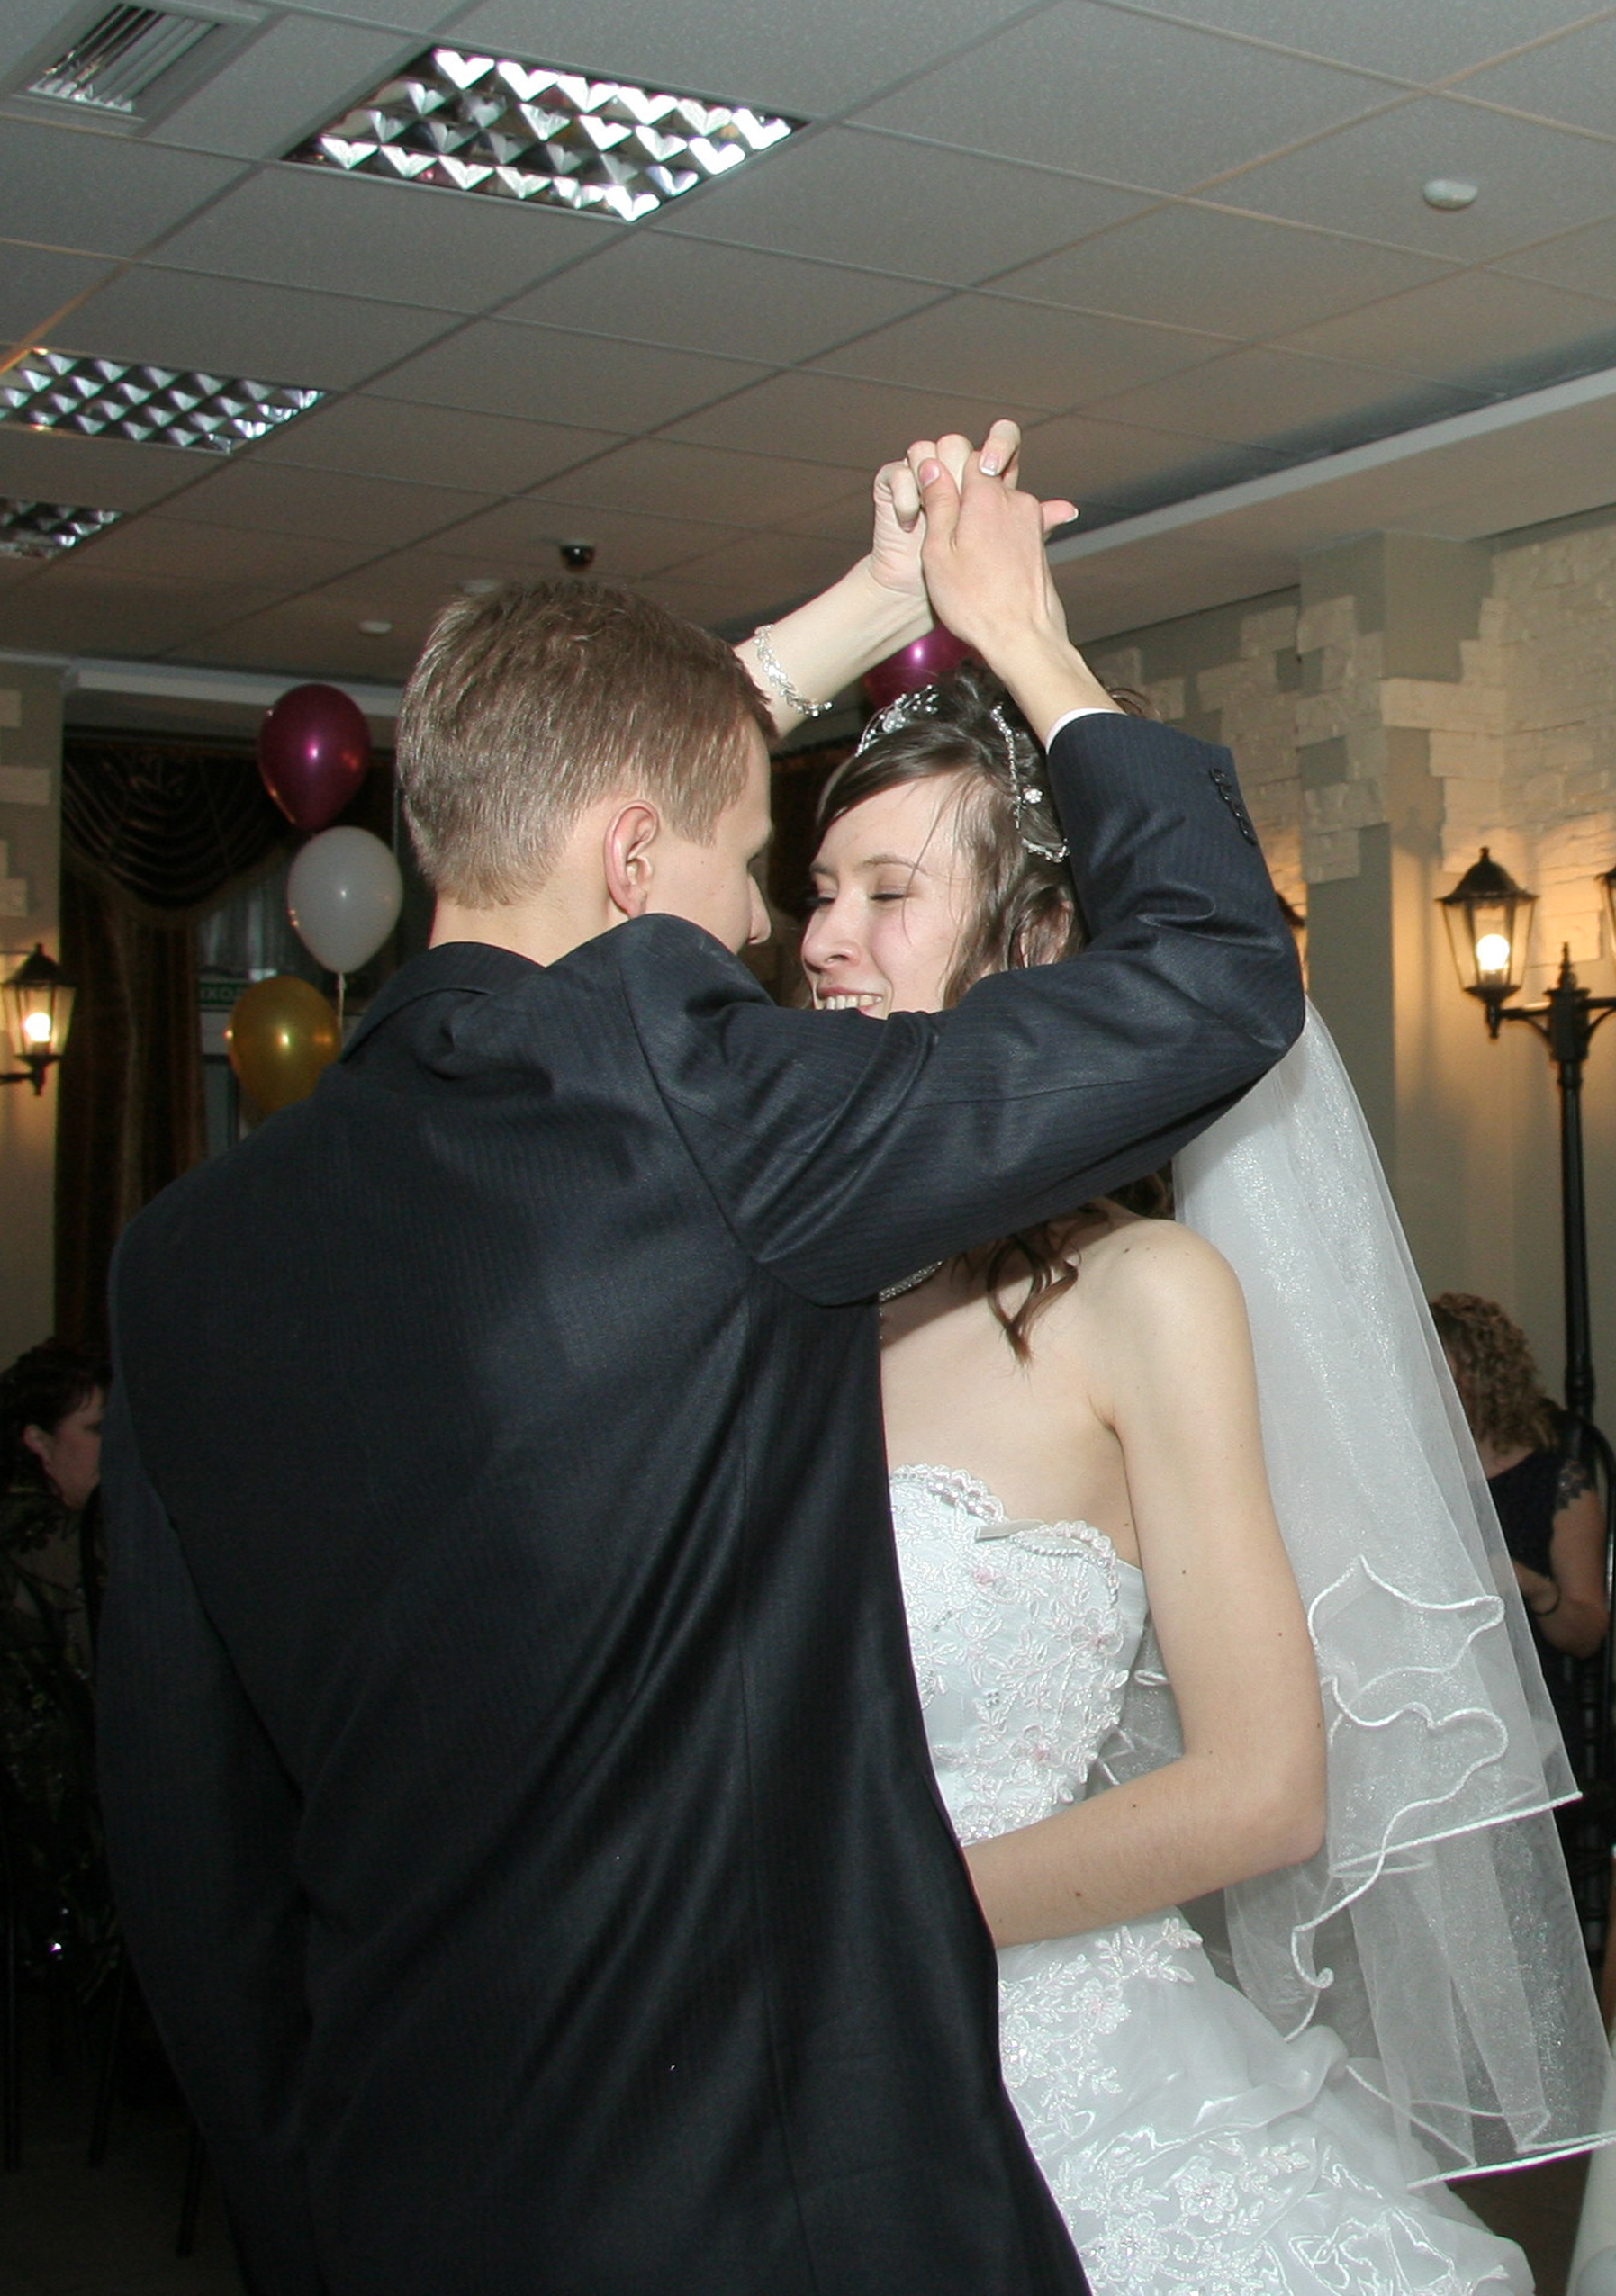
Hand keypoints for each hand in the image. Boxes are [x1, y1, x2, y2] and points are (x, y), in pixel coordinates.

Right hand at [912, 432, 1068, 657]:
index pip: (966, 452)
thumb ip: (937, 504)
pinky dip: (992, 534)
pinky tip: (981, 565)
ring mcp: (1031, 519)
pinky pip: (1009, 521)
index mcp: (988, 496)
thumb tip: (933, 466)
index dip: (946, 469)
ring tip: (964, 554)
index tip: (936, 495)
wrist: (1022, 637)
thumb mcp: (938, 553)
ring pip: (997, 499)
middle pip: (983, 474)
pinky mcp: (1037, 539)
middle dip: (962, 493)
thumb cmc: (975, 602)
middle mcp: (1015, 500)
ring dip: (977, 517)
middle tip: (947, 527)